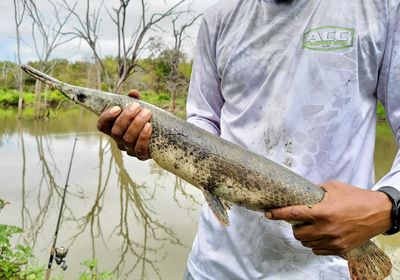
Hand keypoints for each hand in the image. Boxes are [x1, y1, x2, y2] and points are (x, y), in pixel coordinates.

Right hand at [97, 89, 151, 159]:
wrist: (162, 134)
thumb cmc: (145, 119)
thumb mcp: (139, 109)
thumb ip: (134, 100)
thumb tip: (133, 93)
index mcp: (114, 129)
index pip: (102, 126)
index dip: (106, 117)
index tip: (117, 108)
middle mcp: (119, 141)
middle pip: (116, 131)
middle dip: (127, 117)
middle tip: (137, 107)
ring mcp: (129, 150)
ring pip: (128, 138)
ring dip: (137, 123)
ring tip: (147, 112)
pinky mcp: (141, 155)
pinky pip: (140, 148)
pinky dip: (143, 136)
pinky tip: (149, 126)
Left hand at [265, 180, 391, 255]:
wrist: (379, 212)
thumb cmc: (356, 197)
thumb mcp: (334, 187)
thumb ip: (316, 190)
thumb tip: (303, 192)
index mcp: (322, 211)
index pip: (293, 214)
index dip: (278, 214)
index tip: (268, 214)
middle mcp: (325, 228)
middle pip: (297, 233)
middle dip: (294, 227)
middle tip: (299, 221)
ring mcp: (333, 240)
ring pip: (307, 243)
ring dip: (305, 236)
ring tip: (311, 227)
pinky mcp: (340, 249)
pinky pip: (318, 250)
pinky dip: (315, 244)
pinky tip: (320, 235)